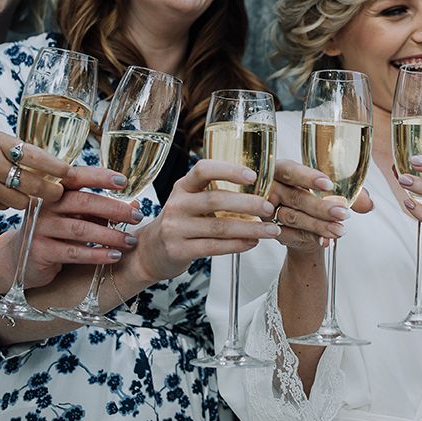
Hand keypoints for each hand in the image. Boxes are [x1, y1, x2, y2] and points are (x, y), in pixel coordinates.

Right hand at [0, 126, 68, 208]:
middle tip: (60, 192)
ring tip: (33, 193)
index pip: (37, 157)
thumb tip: (45, 162)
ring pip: (20, 201)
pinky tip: (5, 194)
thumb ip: (14, 149)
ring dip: (30, 199)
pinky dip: (8, 202)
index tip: (71, 173)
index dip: (58, 168)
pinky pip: (1, 206)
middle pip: (34, 185)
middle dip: (52, 192)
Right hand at [0, 166, 141, 291]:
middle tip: (136, 216)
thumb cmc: (55, 232)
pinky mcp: (39, 251)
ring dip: (110, 235)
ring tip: (130, 241)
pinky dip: (97, 254)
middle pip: (83, 202)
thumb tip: (136, 204)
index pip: (77, 176)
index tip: (123, 181)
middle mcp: (44, 205)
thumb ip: (101, 209)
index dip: (100, 177)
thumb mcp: (76, 216)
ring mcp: (40, 228)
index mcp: (54, 190)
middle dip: (114, 209)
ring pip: (81, 229)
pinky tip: (114, 256)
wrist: (18, 258)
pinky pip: (74, 252)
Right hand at [127, 159, 281, 283]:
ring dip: (250, 229)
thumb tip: (260, 190)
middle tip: (269, 207)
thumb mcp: (190, 200)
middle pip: (216, 199)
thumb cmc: (182, 221)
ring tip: (271, 230)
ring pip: (219, 227)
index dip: (229, 170)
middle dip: (248, 204)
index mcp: (183, 186)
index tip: (253, 175)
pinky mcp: (178, 250)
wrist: (151, 251)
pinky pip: (214, 247)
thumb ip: (215, 192)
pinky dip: (237, 245)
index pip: (203, 169)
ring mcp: (175, 228)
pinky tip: (252, 243)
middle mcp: (177, 204)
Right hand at [269, 159, 372, 252]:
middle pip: (295, 197)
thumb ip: (349, 194)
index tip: (328, 185)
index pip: (291, 171)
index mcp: (282, 170)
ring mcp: (267, 210)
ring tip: (339, 230)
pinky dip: (309, 237)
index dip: (308, 177)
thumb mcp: (330, 192)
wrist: (300, 225)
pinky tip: (324, 240)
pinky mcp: (271, 230)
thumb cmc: (312, 198)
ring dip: (318, 225)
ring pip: (292, 218)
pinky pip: (289, 234)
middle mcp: (271, 188)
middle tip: (343, 214)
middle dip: (321, 207)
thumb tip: (368, 204)